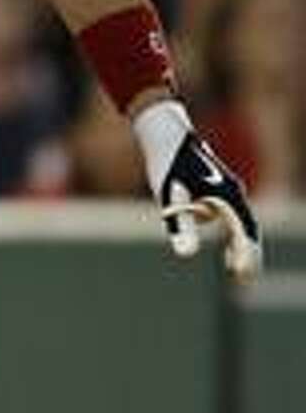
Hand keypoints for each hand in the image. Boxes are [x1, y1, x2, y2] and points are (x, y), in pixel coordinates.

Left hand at [133, 100, 262, 280]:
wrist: (164, 132)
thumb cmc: (166, 163)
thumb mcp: (170, 198)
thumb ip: (180, 227)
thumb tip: (184, 255)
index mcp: (226, 194)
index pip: (244, 230)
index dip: (246, 254)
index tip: (243, 276)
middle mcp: (232, 192)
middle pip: (247, 228)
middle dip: (249, 254)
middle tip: (246, 280)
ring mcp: (226, 190)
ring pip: (241, 223)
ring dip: (244, 247)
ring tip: (239, 270)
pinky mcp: (217, 189)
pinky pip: (233, 218)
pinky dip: (235, 237)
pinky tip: (230, 253)